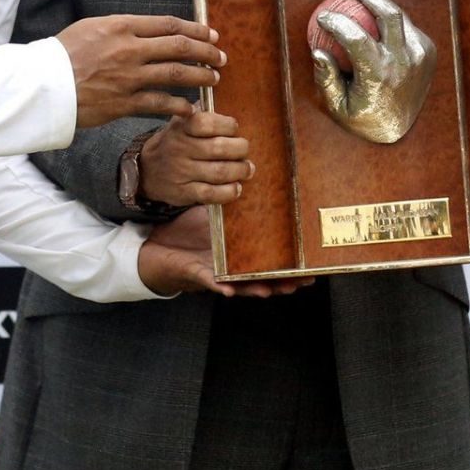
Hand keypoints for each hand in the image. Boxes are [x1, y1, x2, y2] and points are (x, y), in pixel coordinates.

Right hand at [57, 15, 224, 128]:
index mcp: (122, 26)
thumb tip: (149, 30)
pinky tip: (190, 108)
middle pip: (180, 47)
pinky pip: (160, 104)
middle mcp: (129, 49)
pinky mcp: (124, 103)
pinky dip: (179, 106)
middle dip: (206, 51)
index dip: (196, 29)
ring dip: (200, 76)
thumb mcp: (91, 28)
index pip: (169, 25)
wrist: (43, 85)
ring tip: (213, 79)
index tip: (211, 34)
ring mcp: (129, 77)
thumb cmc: (63, 54)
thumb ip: (122, 28)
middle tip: (221, 56)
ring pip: (176, 75)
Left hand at [136, 207, 314, 297]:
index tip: (313, 264)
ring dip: (259, 288)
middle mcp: (233, 266)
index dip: (291, 264)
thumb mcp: (216, 215)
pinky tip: (230, 289)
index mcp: (241, 252)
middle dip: (284, 280)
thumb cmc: (189, 231)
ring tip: (274, 288)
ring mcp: (217, 273)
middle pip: (265, 277)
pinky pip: (210, 282)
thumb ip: (234, 206)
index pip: (271, 259)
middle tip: (306, 280)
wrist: (156, 244)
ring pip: (243, 285)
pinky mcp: (197, 275)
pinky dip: (221, 286)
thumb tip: (249, 180)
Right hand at [140, 112, 254, 206]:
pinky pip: (210, 194)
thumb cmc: (174, 143)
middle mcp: (179, 149)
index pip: (206, 123)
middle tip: (244, 149)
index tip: (234, 128)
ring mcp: (181, 172)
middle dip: (239, 149)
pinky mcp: (183, 193)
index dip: (226, 124)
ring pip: (218, 172)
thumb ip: (201, 114)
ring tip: (247, 169)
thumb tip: (224, 107)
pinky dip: (229, 192)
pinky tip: (236, 188)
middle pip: (218, 148)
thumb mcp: (180, 123)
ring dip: (239, 170)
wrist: (147, 171)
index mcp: (180, 128)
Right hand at [310, 0, 434, 145]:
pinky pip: (407, 27)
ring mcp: (420, 55)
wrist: (399, 128)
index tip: (323, 16)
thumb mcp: (337, 106)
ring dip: (378, 3)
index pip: (356, 37)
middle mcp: (404, 62)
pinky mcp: (428, 52)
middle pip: (388, 13)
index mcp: (380, 75)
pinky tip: (374, 17)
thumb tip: (317, 49)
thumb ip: (327, 78)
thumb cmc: (362, 117)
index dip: (336, 21)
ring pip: (399, 16)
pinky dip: (390, 20)